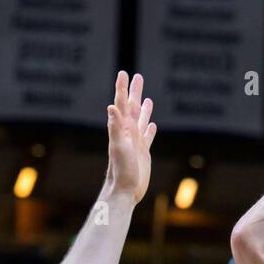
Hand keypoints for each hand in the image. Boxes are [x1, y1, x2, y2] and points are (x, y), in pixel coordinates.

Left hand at [105, 70, 156, 203]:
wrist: (124, 190)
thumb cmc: (120, 171)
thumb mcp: (118, 148)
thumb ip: (114, 128)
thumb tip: (111, 107)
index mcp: (122, 129)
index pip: (122, 104)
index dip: (122, 88)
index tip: (124, 73)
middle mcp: (128, 133)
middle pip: (132, 108)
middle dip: (134, 92)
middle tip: (137, 76)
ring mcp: (136, 143)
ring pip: (140, 120)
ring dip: (143, 108)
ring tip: (147, 97)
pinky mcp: (143, 153)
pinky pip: (147, 137)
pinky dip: (149, 129)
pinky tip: (152, 125)